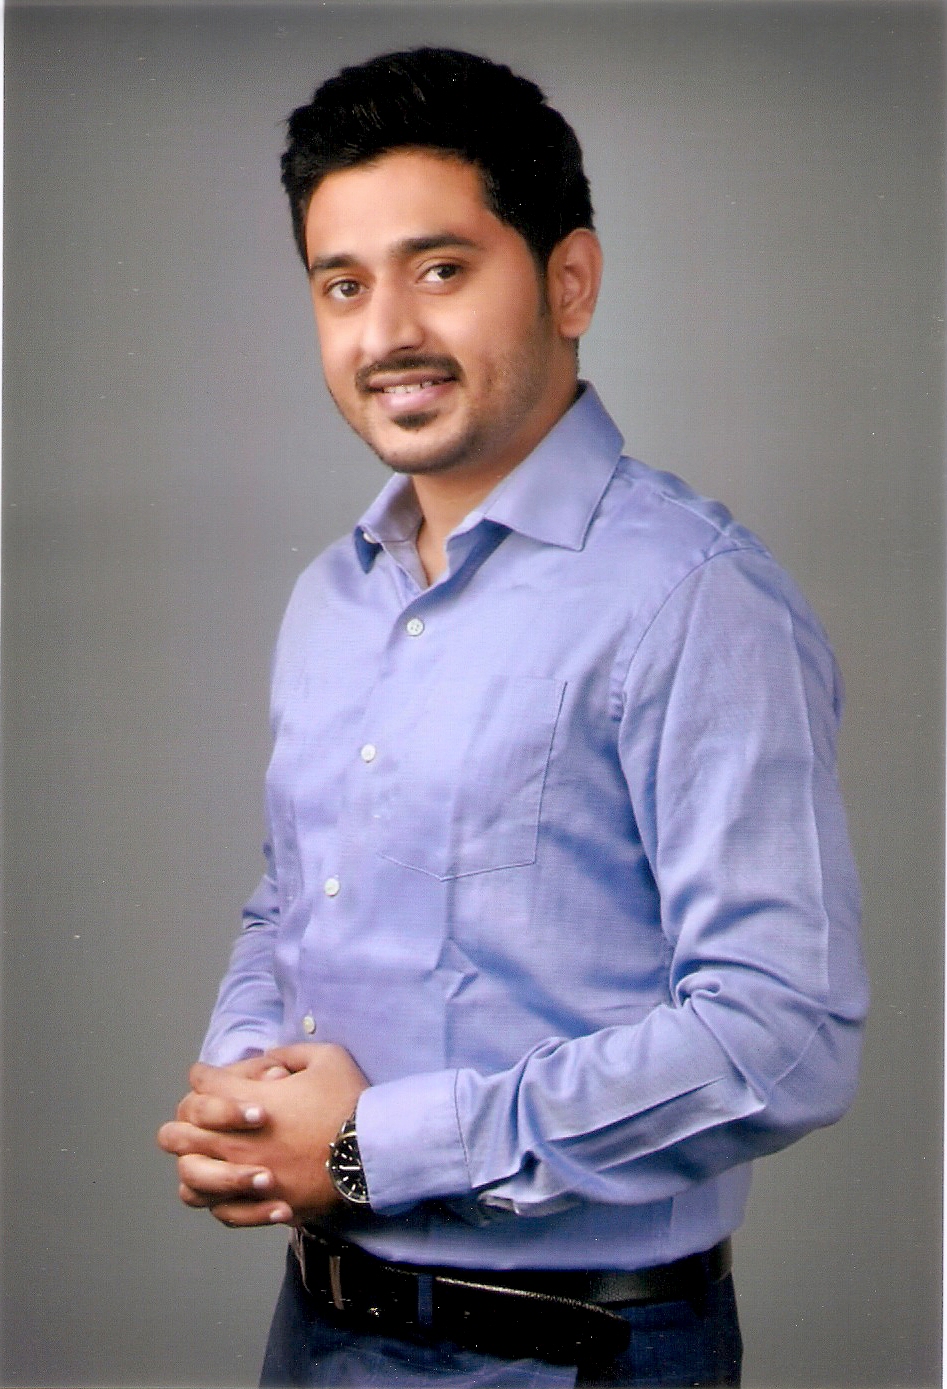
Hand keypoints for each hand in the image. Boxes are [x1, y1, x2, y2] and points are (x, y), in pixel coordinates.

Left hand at [157, 1043, 368, 1227]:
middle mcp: (235, 1141)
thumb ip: (290, 1052)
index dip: (205, 1074)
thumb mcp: (326, 1058)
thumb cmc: (349, 1103)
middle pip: (179, 1131)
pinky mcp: (259, 1206)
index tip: (212, 1075)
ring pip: (189, 1177)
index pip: (201, 1082)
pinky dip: (221, 1200)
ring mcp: (244, 1178)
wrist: (369, 1154)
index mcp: (247, 1101)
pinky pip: (220, 1210)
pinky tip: (235, 1189)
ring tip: (208, 1158)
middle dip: (186, 1118)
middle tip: (200, 1116)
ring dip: (193, 1163)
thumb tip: (270, 1060)